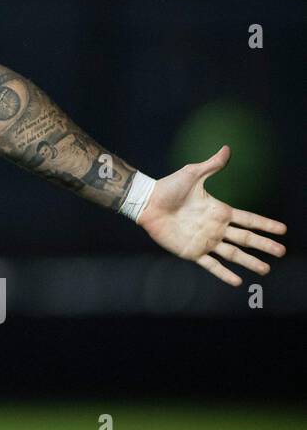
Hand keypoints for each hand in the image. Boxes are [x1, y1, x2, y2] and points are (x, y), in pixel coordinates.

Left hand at [139, 145, 286, 285]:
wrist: (146, 202)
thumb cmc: (168, 187)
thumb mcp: (193, 174)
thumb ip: (212, 165)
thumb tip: (227, 148)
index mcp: (219, 211)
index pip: (249, 219)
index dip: (265, 224)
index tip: (283, 230)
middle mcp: (216, 228)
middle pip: (246, 239)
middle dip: (264, 245)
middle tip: (282, 252)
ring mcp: (205, 241)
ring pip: (233, 254)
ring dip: (250, 262)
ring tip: (265, 270)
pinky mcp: (192, 252)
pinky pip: (211, 265)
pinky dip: (224, 273)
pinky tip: (237, 281)